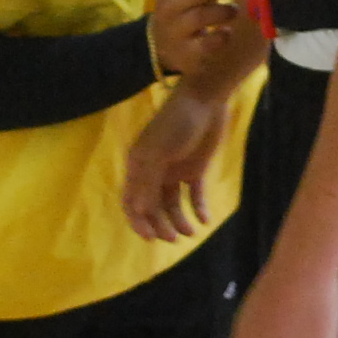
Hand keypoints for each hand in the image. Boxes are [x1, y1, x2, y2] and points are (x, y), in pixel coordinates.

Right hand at [122, 84, 231, 240]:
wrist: (206, 99)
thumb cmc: (177, 123)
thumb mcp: (158, 152)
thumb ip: (147, 182)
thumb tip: (137, 210)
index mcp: (138, 166)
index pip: (132, 200)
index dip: (138, 221)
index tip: (150, 238)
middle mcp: (154, 171)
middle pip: (153, 206)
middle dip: (160, 224)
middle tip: (174, 238)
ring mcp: (174, 171)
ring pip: (173, 204)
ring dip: (179, 220)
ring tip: (191, 232)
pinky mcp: (195, 168)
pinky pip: (194, 194)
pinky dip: (198, 208)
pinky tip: (205, 220)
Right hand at [150, 0, 245, 79]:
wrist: (162, 43)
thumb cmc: (184, 4)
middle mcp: (169, 5)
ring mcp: (175, 30)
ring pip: (202, 15)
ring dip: (225, 11)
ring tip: (234, 11)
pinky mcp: (186, 53)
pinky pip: (207, 44)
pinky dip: (221, 37)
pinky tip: (226, 33)